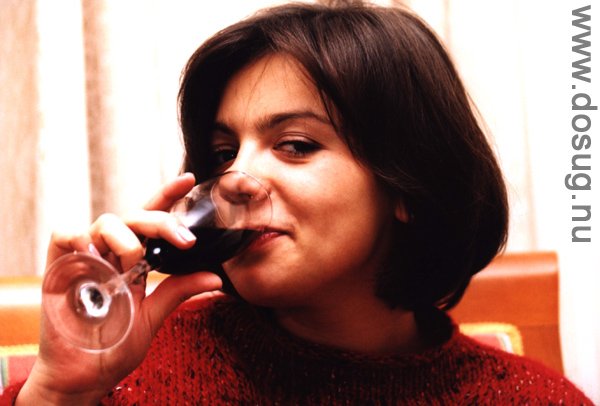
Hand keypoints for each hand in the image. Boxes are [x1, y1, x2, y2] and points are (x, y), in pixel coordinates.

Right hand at [17, 173, 222, 404]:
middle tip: (184, 240)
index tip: (190, 179)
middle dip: (162, 222)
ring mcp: (85, 256)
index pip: (151, 220)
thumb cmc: (114, 344)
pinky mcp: (59, 265)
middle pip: (135, 217)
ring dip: (127, 237)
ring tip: (134, 262)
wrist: (84, 375)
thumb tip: (216, 278)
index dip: (168, 196)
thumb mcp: (152, 316)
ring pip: (106, 221)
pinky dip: (79, 236)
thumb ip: (178, 291)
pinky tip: (92, 252)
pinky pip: (65, 233)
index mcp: (134, 259)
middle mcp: (111, 252)